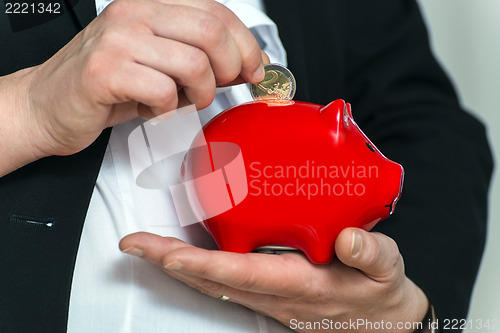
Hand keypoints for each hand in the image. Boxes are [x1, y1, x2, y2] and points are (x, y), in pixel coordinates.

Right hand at [0, 0, 264, 174]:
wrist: (47, 105)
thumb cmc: (106, 85)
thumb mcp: (160, 64)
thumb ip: (202, 58)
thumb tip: (247, 63)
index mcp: (151, 5)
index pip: (216, 11)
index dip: (245, 43)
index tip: (254, 68)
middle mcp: (134, 13)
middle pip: (211, 32)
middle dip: (230, 67)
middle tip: (221, 88)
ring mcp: (118, 39)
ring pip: (193, 63)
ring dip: (199, 94)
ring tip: (182, 101)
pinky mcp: (105, 71)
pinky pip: (163, 91)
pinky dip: (167, 109)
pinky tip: (152, 109)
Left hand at [119, 228, 428, 332]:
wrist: (380, 322)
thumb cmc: (379, 292)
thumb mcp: (386, 270)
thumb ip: (370, 253)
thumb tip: (348, 237)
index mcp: (300, 286)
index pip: (242, 275)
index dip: (203, 265)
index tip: (168, 253)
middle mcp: (273, 295)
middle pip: (211, 281)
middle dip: (169, 262)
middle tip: (134, 243)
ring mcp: (266, 297)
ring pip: (211, 284)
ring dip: (175, 265)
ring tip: (146, 245)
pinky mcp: (266, 292)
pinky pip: (221, 283)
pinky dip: (195, 269)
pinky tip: (182, 254)